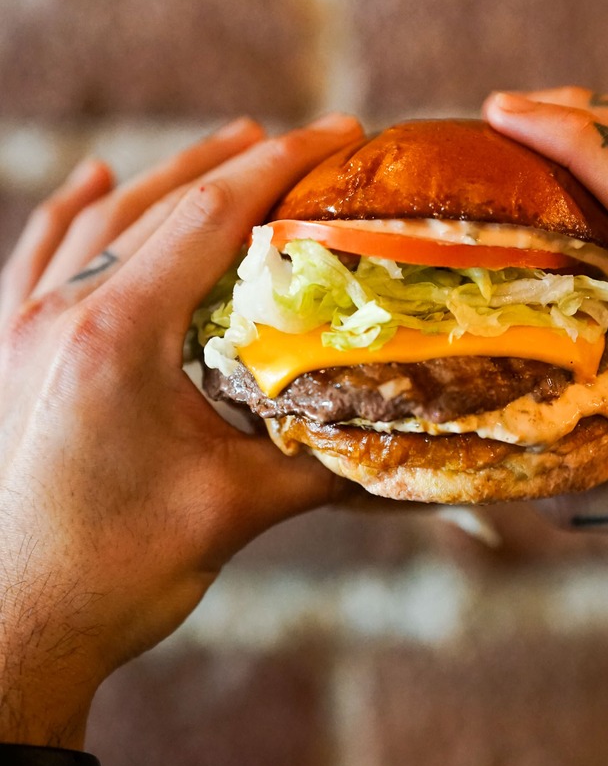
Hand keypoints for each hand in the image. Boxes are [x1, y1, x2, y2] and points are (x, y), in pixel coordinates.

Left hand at [0, 114, 362, 748]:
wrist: (12, 631)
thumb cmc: (116, 573)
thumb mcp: (237, 508)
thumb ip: (327, 462)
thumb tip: (409, 441)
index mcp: (116, 337)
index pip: (210, 218)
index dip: (281, 166)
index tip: (337, 135)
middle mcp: (60, 314)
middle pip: (160, 203)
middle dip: (236, 160)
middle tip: (301, 139)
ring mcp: (22, 328)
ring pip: (100, 219)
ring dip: (168, 175)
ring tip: (227, 146)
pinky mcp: (6, 350)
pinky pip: (37, 254)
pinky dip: (72, 210)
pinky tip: (92, 179)